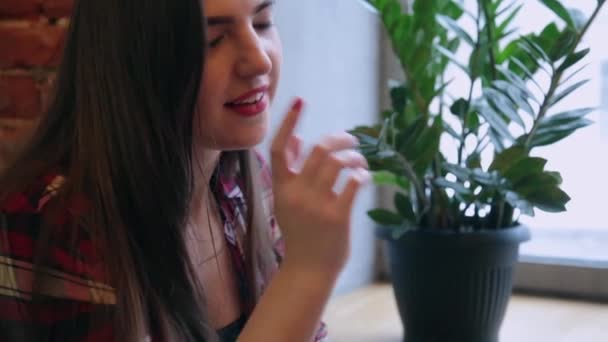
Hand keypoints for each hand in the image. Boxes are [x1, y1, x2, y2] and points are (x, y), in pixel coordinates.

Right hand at [270, 98, 370, 279]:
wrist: (308, 269)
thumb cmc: (300, 232)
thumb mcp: (286, 201)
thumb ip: (289, 170)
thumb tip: (297, 138)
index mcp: (281, 188)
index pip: (280, 148)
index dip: (289, 122)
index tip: (301, 101)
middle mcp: (297, 194)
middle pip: (318, 149)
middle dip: (339, 139)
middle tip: (351, 139)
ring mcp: (316, 206)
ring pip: (337, 162)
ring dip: (353, 156)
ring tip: (360, 161)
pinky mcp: (337, 217)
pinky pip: (353, 183)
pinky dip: (361, 174)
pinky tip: (364, 176)